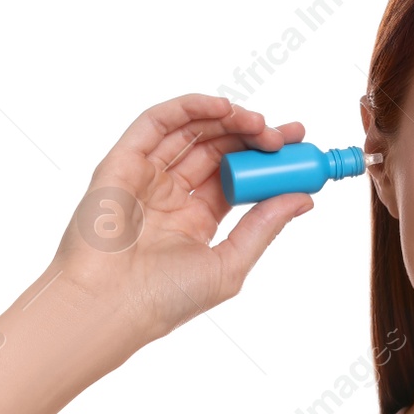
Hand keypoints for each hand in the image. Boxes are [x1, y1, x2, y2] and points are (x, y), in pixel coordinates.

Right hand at [49, 93, 312, 337]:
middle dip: (253, 136)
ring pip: (191, 131)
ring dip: (228, 119)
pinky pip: (156, 123)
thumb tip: (303, 198)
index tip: (297, 148)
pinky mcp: (121, 161)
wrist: (110, 306)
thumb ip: (264, 227)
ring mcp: (145, 176)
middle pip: (217, 150)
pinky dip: (190, 107)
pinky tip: (223, 107)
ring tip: (260, 123)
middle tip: (285, 134)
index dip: (266, 160)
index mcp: (194, 220)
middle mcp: (169, 194)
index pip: (236, 178)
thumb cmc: (163, 299)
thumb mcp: (229, 263)